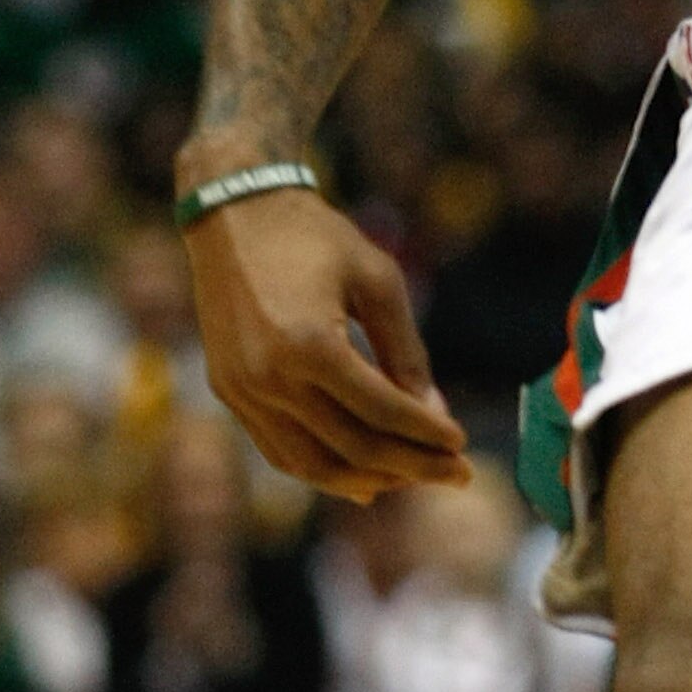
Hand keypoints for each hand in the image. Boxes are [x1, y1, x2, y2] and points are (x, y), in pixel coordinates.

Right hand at [181, 184, 469, 502]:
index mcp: (308, 345)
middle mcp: (268, 377)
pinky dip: (322, 471)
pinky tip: (362, 479)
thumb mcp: (378, 281)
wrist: (235, 212)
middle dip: (411, 466)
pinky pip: (280, 450)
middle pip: (352, 446)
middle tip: (456, 474)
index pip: (382, 411)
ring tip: (415, 478)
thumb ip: (406, 353)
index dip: (427, 434)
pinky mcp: (228, 392)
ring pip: (312, 463)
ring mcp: (242, 390)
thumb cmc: (316, 237)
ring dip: (369, 478)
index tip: (463, 446)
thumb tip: (434, 416)